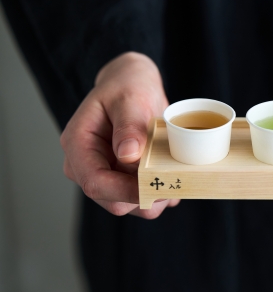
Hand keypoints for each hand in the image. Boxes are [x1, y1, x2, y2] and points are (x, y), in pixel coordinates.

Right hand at [60, 52, 179, 218]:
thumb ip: (129, 126)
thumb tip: (127, 156)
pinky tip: (172, 174)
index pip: (94, 182)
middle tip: (174, 179)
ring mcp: (102, 174)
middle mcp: (84, 165)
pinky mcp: (120, 180)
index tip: (156, 185)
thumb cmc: (128, 86)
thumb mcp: (131, 98)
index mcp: (77, 144)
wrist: (134, 86)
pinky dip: (158, 192)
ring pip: (128, 205)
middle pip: (112, 201)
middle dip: (144, 196)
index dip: (125, 191)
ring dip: (154, 196)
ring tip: (175, 173)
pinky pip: (139, 199)